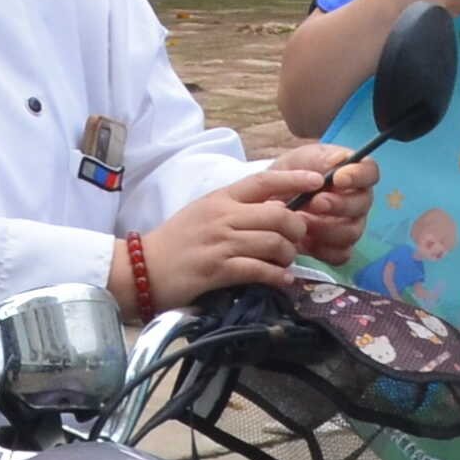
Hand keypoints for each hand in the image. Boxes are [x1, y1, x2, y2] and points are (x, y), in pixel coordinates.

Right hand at [121, 163, 325, 307]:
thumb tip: (276, 209)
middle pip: (277, 215)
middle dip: (296, 229)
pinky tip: (282, 281)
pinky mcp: (217, 270)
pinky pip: (259, 270)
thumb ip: (237, 209)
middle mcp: (222, 216)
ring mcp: (220, 243)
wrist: (142, 268)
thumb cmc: (176, 241)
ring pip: (273, 243)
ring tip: (286, 263)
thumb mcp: (205, 213)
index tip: (317, 180)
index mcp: (220, 198)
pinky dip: (277, 276)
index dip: (293, 178)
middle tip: (297, 241)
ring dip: (288, 255)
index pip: (263, 180)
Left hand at [260, 142, 376, 260]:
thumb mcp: (302, 158)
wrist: (272, 198)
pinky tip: (304, 241)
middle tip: (315, 202)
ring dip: (326, 228)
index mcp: (354, 174)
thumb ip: (320, 158)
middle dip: (339, 205)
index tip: (338, 178)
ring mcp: (350, 226)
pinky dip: (322, 250)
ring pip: (352, 232)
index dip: (358, 176)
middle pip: (363, 205)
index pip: (370, 172)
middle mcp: (357, 201)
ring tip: (301, 221)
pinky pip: (340, 254)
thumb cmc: (293, 173)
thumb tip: (339, 161)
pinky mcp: (338, 248)